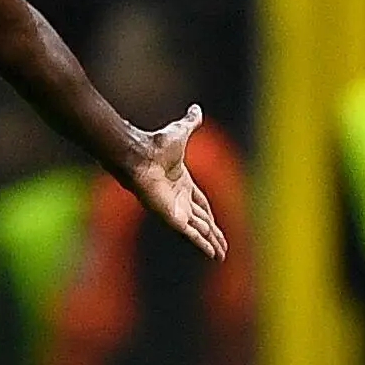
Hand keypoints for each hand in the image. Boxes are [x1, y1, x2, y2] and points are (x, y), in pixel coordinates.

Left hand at [127, 106, 226, 260]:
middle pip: (201, 220)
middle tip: (223, 247)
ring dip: (211, 243)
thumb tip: (196, 109)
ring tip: (221, 256)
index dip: (209, 213)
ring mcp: (175, 210)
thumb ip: (190, 122)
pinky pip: (191, 234)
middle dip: (213, 233)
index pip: (200, 202)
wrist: (140, 154)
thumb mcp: (180, 132)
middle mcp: (178, 199)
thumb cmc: (155, 145)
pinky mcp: (172, 217)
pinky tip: (213, 254)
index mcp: (181, 182)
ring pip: (199, 230)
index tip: (218, 223)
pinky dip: (203, 244)